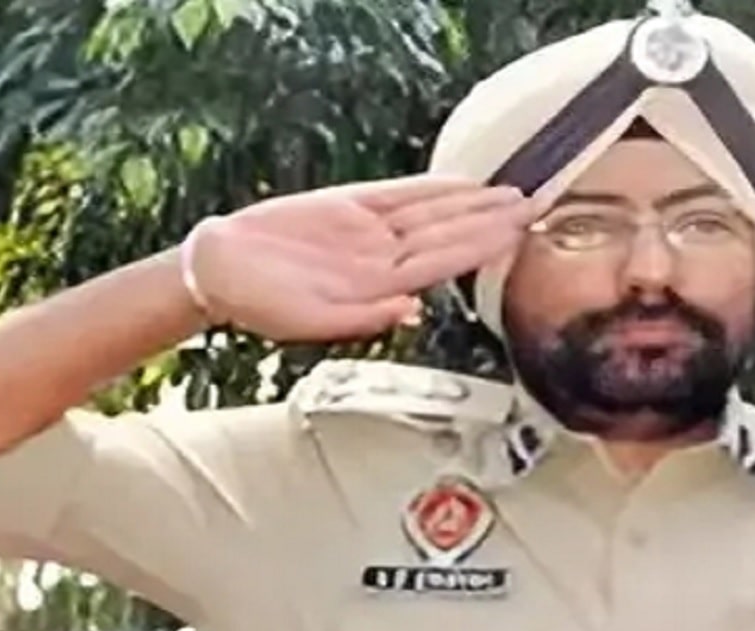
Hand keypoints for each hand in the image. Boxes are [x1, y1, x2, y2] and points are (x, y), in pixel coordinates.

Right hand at [184, 175, 534, 340]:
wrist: (218, 270)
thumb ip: (362, 319)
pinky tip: (462, 183)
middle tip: (536, 204)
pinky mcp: (348, 208)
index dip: (482, 245)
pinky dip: (432, 188)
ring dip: (474, 203)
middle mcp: (383, 259)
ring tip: (514, 192)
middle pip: (450, 234)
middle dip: (494, 221)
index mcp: (379, 288)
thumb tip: (411, 311)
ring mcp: (369, 233)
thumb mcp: (310, 323)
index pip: (444, 262)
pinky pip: (400, 195)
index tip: (517, 233)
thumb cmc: (258, 305)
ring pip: (433, 214)